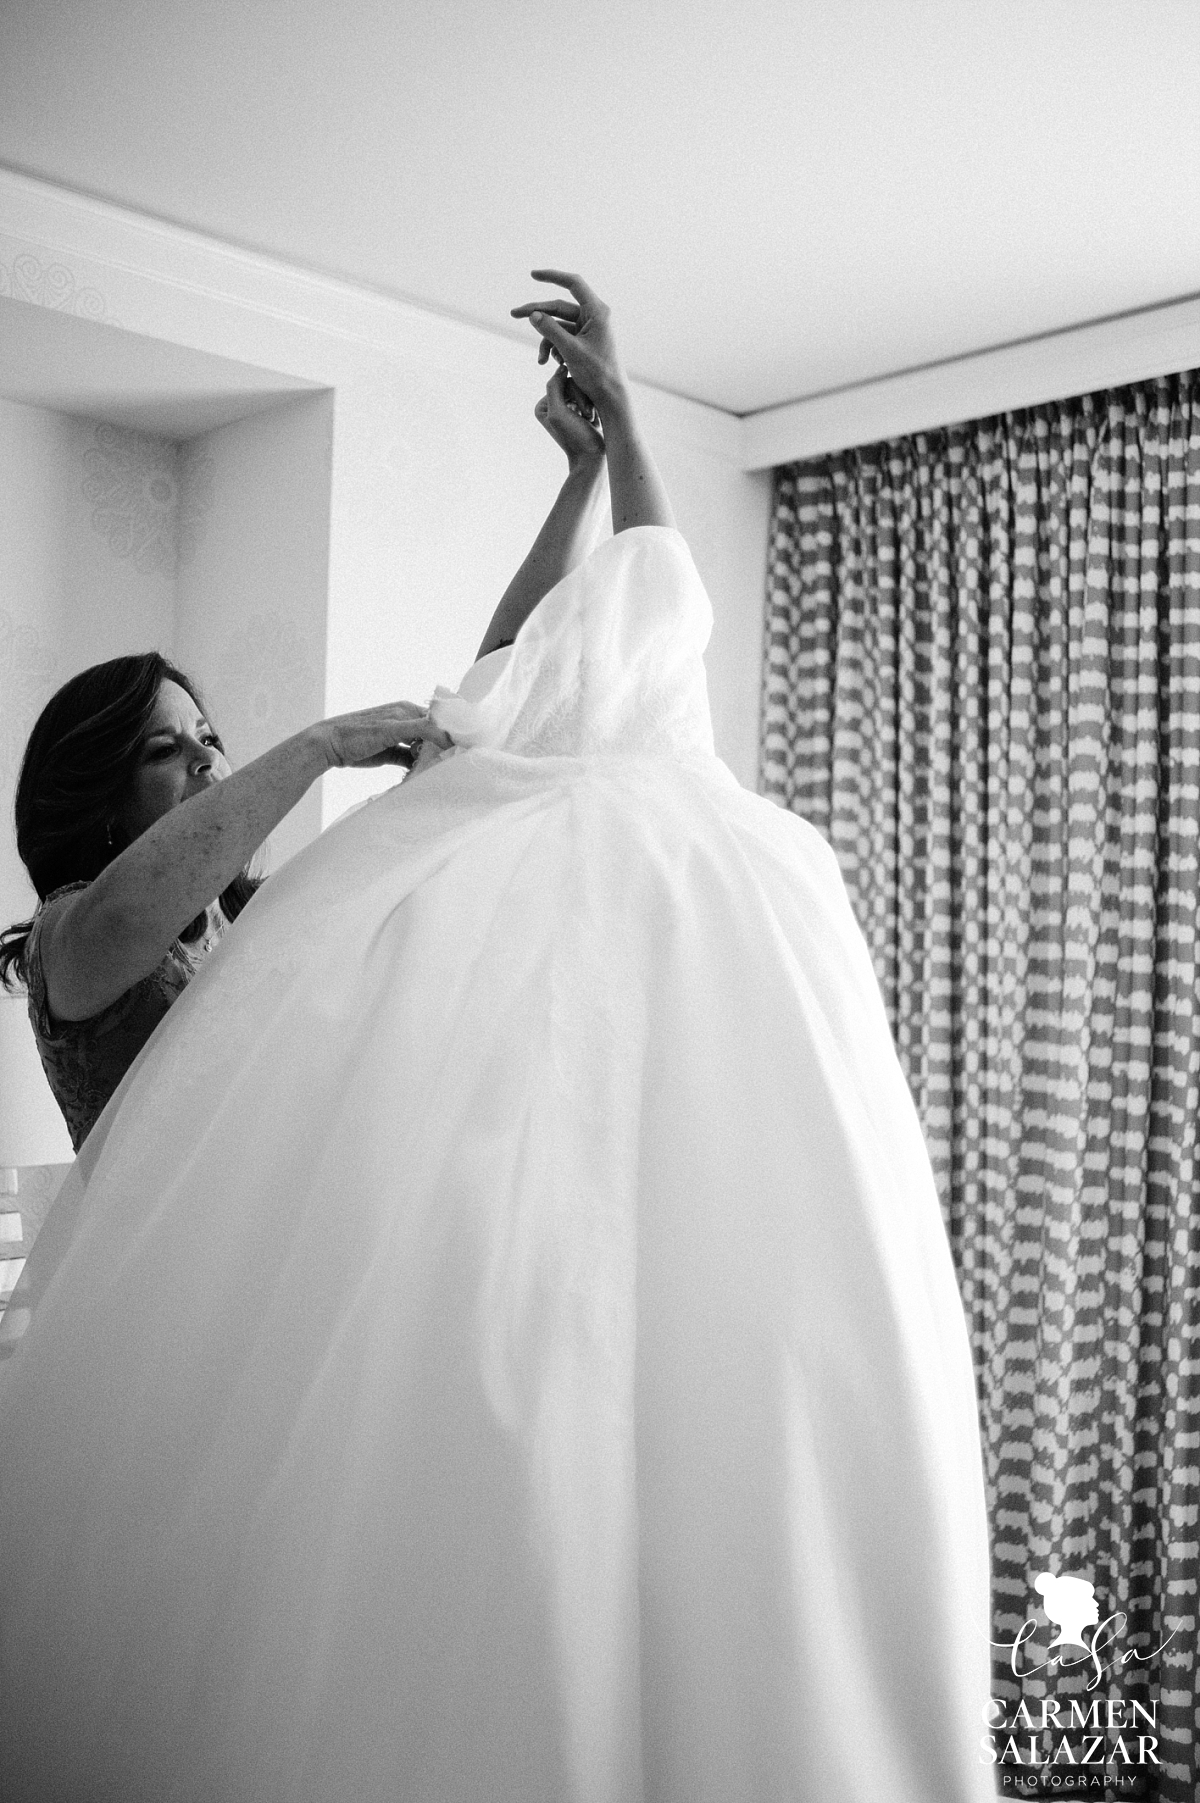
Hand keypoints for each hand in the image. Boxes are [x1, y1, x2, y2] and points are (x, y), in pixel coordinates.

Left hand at [314, 703, 451, 771]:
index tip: (462, 747)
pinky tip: (420, 775)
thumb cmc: (356, 733)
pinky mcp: (390, 753)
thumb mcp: (391, 728)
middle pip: (431, 735)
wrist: (328, 746)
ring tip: (438, 771)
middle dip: (441, 748)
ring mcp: (397, 738)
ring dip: (428, 759)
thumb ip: (420, 729)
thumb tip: (447, 734)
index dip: (449, 732)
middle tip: (452, 763)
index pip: (437, 720)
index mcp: (406, 710)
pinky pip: (410, 760)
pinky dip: (416, 767)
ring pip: (421, 749)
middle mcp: (404, 722)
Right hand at [511, 271, 626, 415]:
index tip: (533, 275)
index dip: (553, 276)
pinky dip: (553, 348)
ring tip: (540, 360)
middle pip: (559, 307)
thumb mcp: (570, 351)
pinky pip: (562, 337)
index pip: (573, 284)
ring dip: (546, 340)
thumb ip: (551, 330)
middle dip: (537, 313)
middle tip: (514, 314)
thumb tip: (533, 314)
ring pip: (558, 325)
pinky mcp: (583, 341)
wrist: (610, 397)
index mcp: (597, 311)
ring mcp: (588, 329)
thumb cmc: (597, 374)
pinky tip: (550, 363)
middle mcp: (594, 316)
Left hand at [535, 367, 604, 468]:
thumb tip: (561, 367)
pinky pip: (590, 398)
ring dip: (589, 404)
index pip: (561, 382)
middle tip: (587, 417)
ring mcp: (568, 409)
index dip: (574, 393)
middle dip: (583, 399)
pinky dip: (594, 407)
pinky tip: (594, 420)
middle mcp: (553, 406)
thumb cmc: (575, 438)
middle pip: (572, 384)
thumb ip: (555, 387)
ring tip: (591, 420)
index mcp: (542, 406)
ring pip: (582, 390)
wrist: (592, 459)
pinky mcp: (581, 413)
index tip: (579, 413)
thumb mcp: (558, 412)